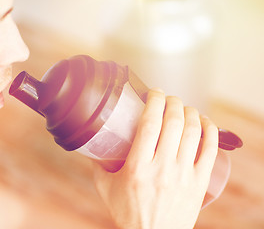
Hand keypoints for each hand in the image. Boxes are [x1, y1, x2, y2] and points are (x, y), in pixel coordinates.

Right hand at [93, 89, 217, 228]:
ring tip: (183, 107)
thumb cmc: (127, 213)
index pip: (149, 123)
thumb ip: (97, 164)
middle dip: (172, 101)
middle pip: (173, 122)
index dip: (153, 101)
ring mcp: (184, 175)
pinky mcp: (199, 182)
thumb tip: (94, 142)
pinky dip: (210, 130)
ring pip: (193, 131)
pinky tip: (204, 121)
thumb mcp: (105, 188)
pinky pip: (211, 149)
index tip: (153, 92)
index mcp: (137, 167)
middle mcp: (163, 168)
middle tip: (167, 98)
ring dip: (190, 112)